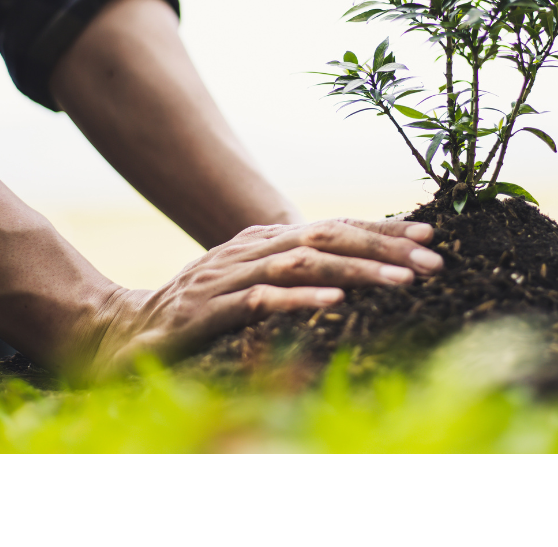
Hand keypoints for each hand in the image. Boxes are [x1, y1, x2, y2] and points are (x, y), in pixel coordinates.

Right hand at [77, 217, 441, 379]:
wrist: (123, 329)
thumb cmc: (195, 310)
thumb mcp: (248, 282)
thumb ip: (290, 271)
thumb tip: (346, 269)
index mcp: (266, 241)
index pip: (334, 227)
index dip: (382, 229)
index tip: (430, 237)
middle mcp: (252, 250)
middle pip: (328, 236)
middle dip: (384, 246)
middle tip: (433, 261)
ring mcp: (230, 276)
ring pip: (303, 263)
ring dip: (357, 269)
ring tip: (403, 281)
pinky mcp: (209, 310)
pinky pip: (260, 300)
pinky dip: (300, 298)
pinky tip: (334, 301)